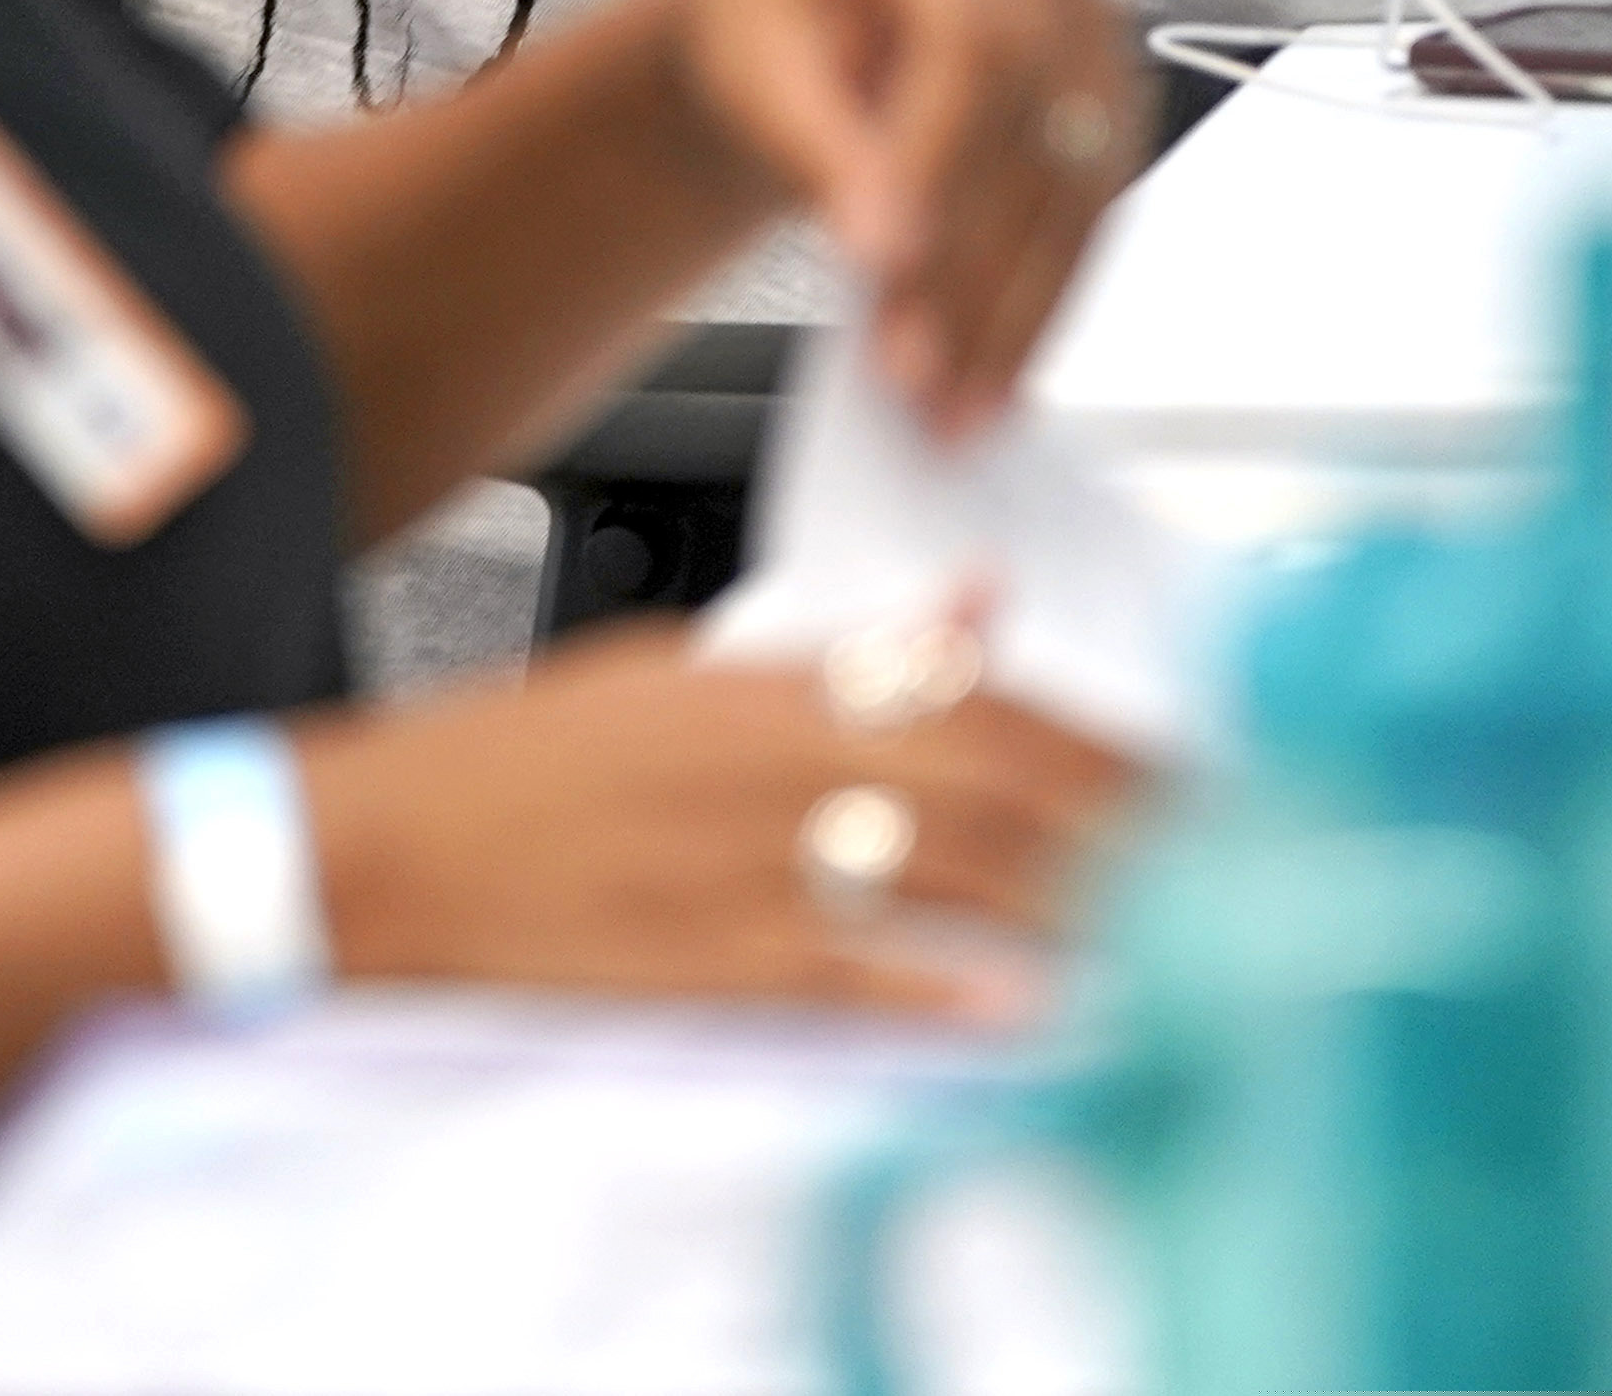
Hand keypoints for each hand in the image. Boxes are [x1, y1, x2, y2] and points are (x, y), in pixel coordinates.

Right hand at [299, 622, 1139, 1014]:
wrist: (377, 850)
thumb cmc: (521, 763)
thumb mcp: (679, 667)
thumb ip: (838, 644)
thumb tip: (972, 606)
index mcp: (768, 677)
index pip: (976, 691)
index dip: (1098, 734)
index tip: (1188, 770)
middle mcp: (767, 757)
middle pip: (995, 778)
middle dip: (1128, 816)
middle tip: (1234, 855)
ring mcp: (737, 860)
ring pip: (948, 872)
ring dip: (1076, 902)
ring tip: (1179, 930)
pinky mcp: (701, 958)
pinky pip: (850, 973)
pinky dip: (943, 988)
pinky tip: (1025, 1005)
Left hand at [659, 0, 1147, 440]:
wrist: (802, 52)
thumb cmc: (770, 41)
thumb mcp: (759, 76)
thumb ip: (821, 150)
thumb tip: (885, 245)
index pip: (969, 42)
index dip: (939, 160)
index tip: (888, 264)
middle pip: (1029, 125)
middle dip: (971, 265)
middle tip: (912, 375)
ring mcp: (1090, 41)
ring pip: (1074, 192)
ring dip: (1014, 312)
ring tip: (949, 407)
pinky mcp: (1107, 123)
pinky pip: (1087, 228)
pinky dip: (1036, 312)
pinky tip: (990, 380)